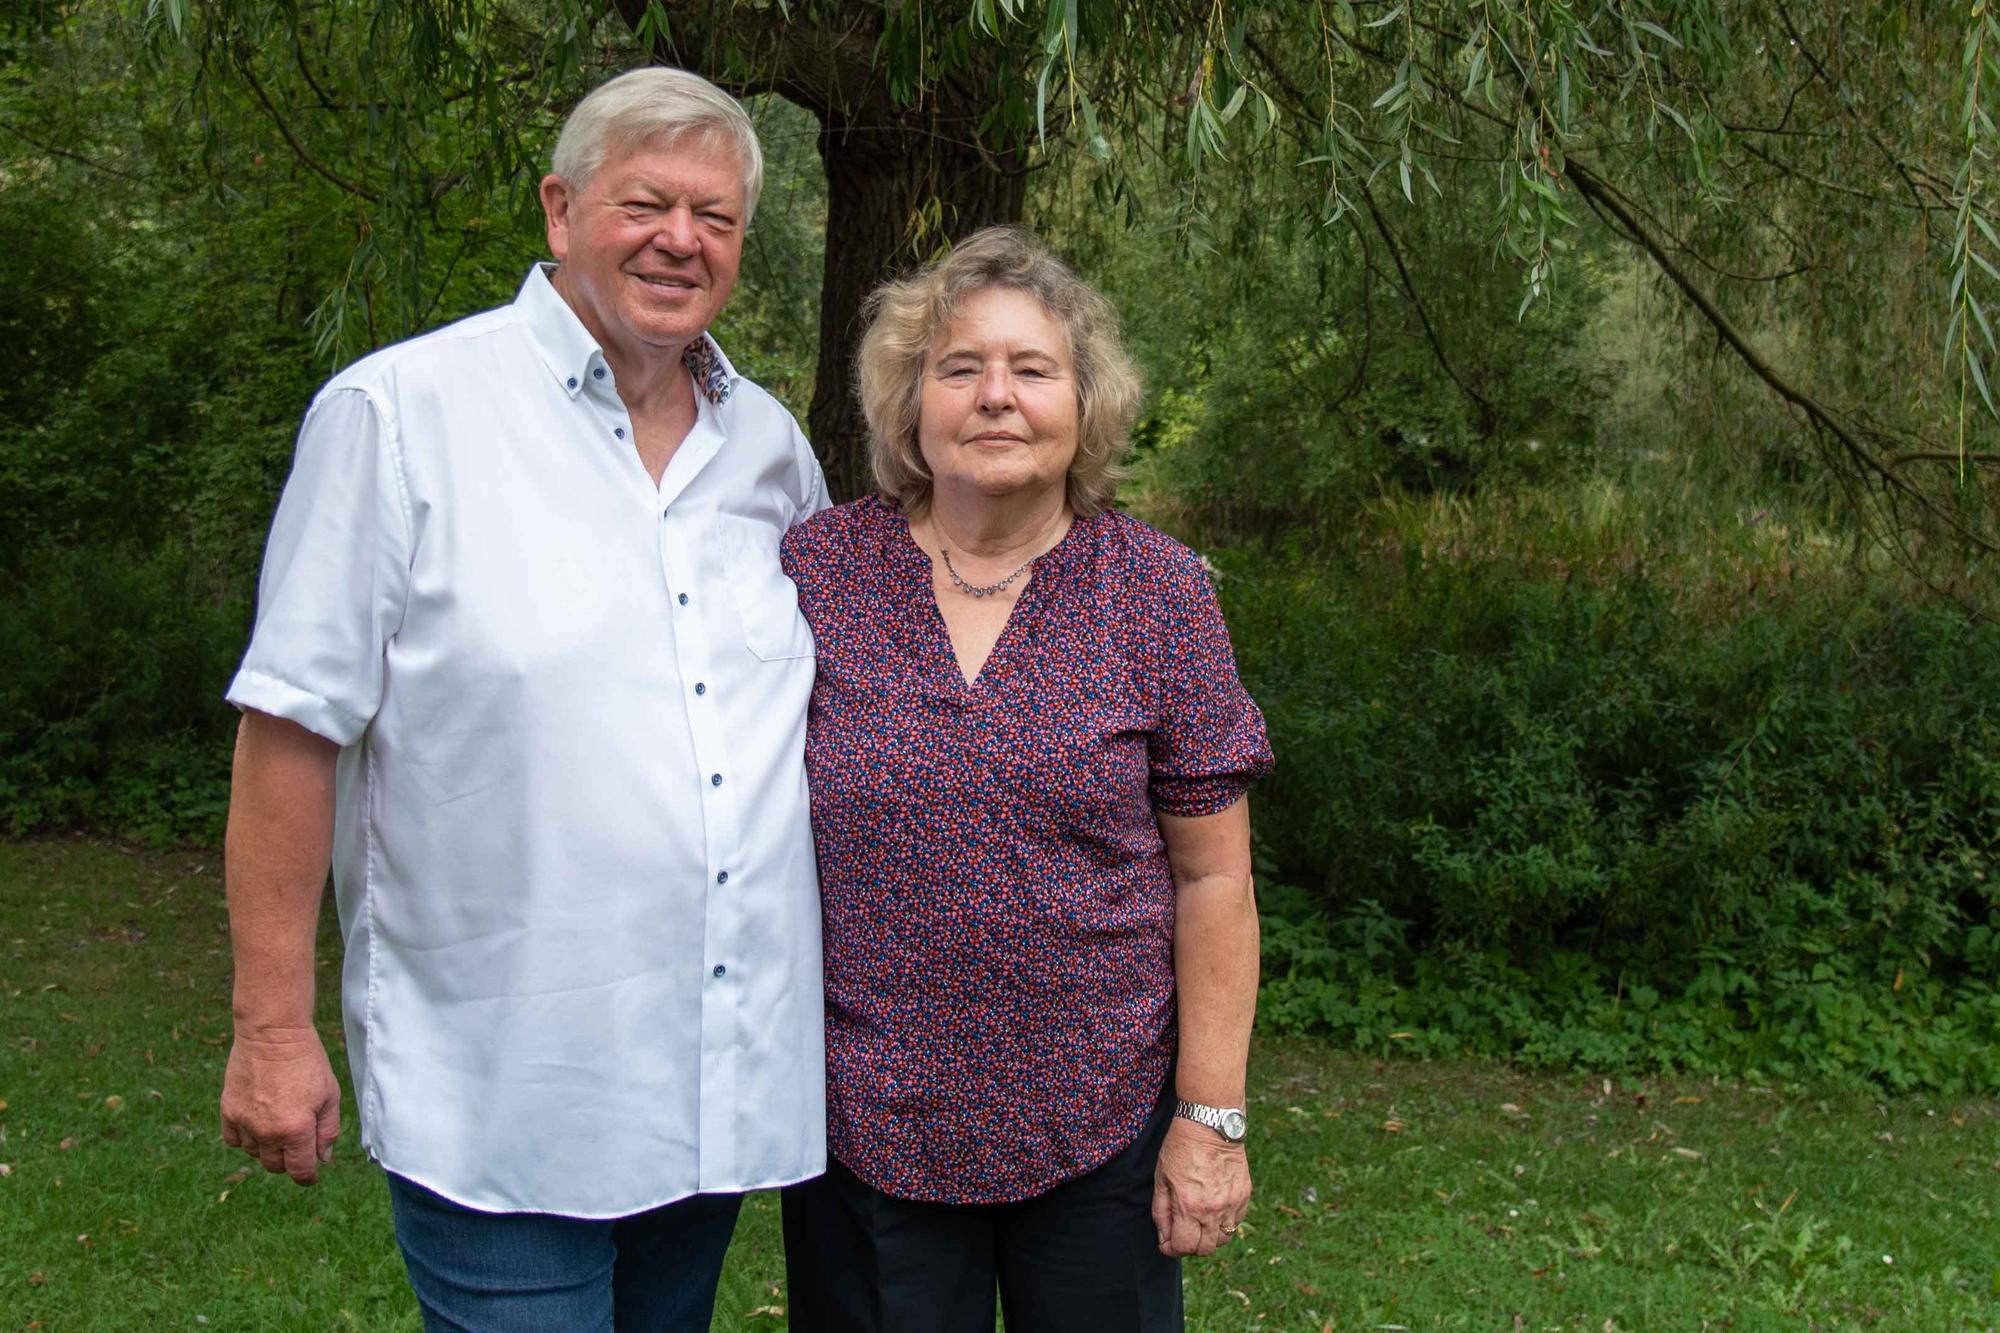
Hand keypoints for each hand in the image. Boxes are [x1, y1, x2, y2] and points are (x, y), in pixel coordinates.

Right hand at [219, 1027, 340, 1184]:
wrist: (273, 1035)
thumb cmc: (307, 1063)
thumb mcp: (330, 1095)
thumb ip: (328, 1130)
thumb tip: (323, 1158)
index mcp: (296, 1130)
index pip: (299, 1171)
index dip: (308, 1177)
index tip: (311, 1174)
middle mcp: (267, 1132)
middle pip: (276, 1166)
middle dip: (290, 1161)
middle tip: (298, 1143)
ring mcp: (244, 1123)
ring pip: (255, 1154)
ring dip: (268, 1149)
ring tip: (280, 1125)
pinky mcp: (228, 1111)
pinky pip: (235, 1140)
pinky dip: (246, 1139)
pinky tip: (258, 1123)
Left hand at [1150, 1115, 1251, 1256]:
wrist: (1210, 1124)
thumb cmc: (1180, 1148)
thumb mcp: (1161, 1179)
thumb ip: (1161, 1212)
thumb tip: (1165, 1239)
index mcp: (1189, 1206)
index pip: (1183, 1246)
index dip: (1172, 1249)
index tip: (1167, 1244)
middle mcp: (1213, 1209)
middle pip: (1205, 1249)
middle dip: (1190, 1246)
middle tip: (1182, 1233)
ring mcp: (1232, 1203)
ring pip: (1222, 1239)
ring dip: (1208, 1237)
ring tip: (1198, 1222)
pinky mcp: (1244, 1195)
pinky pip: (1236, 1222)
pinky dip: (1224, 1223)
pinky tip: (1214, 1210)